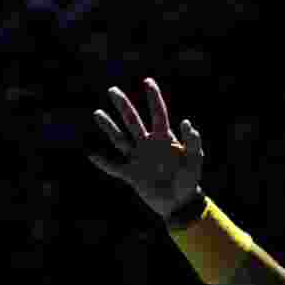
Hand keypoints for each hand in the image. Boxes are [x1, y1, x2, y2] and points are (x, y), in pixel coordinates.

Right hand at [88, 78, 203, 218]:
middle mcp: (148, 145)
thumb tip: (187, 123)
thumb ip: (193, 144)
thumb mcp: (195, 162)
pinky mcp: (131, 175)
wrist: (181, 203)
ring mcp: (138, 159)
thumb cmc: (189, 181)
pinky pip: (113, 167)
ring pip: (120, 139)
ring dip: (109, 127)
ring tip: (97, 112)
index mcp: (165, 139)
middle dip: (124, 106)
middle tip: (112, 90)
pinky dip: (102, 161)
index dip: (154, 98)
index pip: (158, 114)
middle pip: (133, 122)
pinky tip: (90, 153)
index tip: (147, 81)